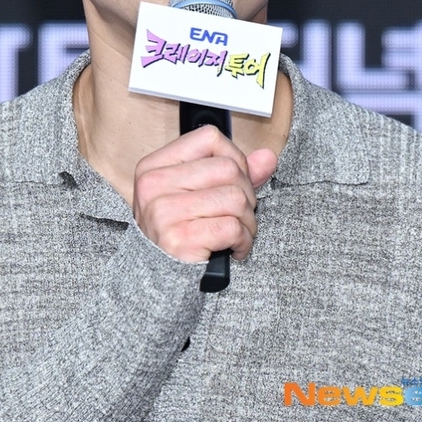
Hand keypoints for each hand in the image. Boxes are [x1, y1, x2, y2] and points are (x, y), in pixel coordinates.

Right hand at [133, 125, 276, 262]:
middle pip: (228, 168)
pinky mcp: (178, 239)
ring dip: (246, 221)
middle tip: (238, 215)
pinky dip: (242, 241)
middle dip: (246, 194)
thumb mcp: (199, 196)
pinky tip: (233, 249)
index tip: (234, 181)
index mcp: (155, 166)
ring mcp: (163, 211)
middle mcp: (154, 184)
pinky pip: (232, 227)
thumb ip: (234, 173)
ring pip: (235, 198)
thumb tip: (268, 157)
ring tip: (236, 233)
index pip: (209, 138)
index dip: (234, 157)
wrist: (160, 283)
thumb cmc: (179, 234)